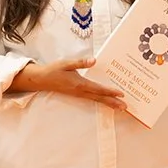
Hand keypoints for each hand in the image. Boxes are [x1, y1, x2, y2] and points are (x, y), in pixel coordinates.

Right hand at [11, 57, 125, 108]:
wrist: (42, 79)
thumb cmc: (54, 70)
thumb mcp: (66, 63)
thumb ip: (81, 62)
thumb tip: (94, 60)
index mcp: (79, 84)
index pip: (98, 89)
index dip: (110, 91)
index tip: (121, 93)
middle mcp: (80, 91)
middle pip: (99, 98)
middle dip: (113, 102)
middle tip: (125, 106)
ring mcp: (78, 94)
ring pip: (96, 100)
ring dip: (108, 103)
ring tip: (119, 107)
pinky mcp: (77, 94)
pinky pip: (91, 99)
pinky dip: (101, 101)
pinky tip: (106, 101)